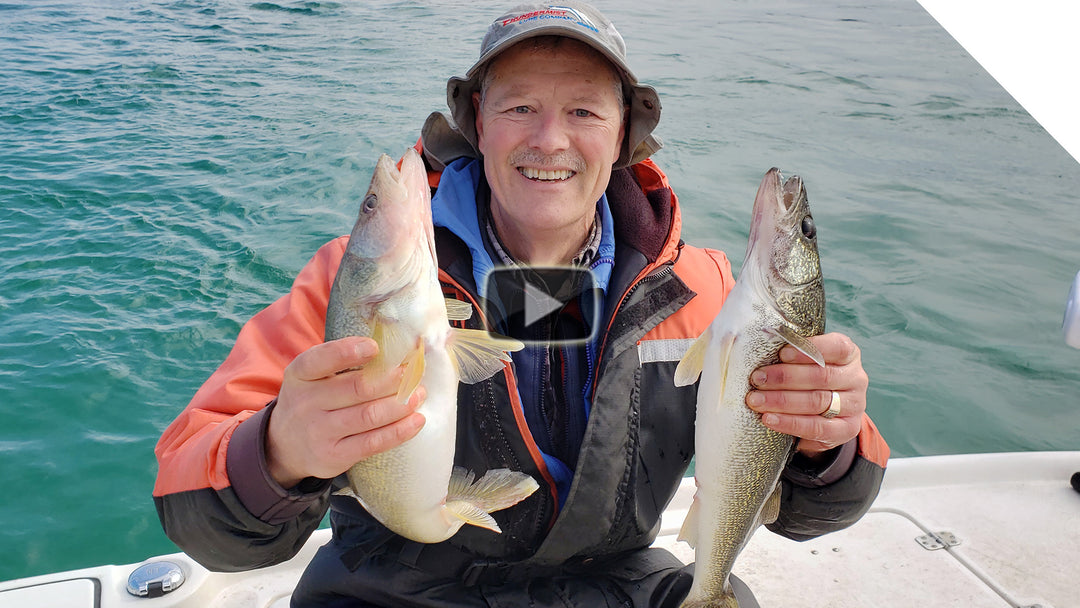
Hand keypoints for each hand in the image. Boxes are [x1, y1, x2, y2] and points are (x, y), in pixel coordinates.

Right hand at [266, 337, 425, 487]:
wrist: (284, 445)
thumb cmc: (312, 400)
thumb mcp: (311, 376)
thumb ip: (340, 362)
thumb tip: (392, 351)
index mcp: (301, 375)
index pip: (321, 359)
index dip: (348, 351)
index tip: (375, 347)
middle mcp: (306, 403)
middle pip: (358, 388)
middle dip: (392, 379)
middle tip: (413, 373)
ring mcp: (319, 432)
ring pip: (369, 415)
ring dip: (401, 404)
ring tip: (419, 394)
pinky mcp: (334, 456)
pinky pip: (373, 442)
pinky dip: (400, 431)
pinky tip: (416, 420)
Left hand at [745, 332, 866, 457]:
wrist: (822, 415)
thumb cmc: (808, 379)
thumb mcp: (806, 362)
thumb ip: (791, 354)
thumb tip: (757, 342)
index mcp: (849, 354)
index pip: (836, 347)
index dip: (809, 349)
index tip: (782, 353)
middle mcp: (856, 378)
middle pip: (821, 376)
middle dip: (784, 377)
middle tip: (757, 379)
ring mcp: (854, 405)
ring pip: (817, 401)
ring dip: (781, 400)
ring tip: (756, 399)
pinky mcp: (847, 429)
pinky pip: (817, 427)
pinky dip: (790, 423)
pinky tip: (769, 419)